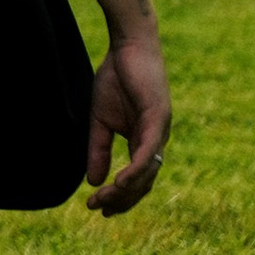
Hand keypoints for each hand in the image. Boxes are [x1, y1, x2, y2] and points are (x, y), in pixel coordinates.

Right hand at [84, 25, 170, 214]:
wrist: (128, 45)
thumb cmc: (116, 78)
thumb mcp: (100, 120)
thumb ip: (99, 150)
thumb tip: (93, 181)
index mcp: (143, 140)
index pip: (136, 179)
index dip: (119, 196)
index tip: (97, 207)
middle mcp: (156, 140)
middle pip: (145, 182)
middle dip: (122, 199)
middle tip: (100, 209)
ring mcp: (160, 130)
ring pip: (148, 171)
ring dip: (126, 190)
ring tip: (105, 200)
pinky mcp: (159, 118)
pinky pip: (148, 151)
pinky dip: (136, 169)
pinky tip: (120, 182)